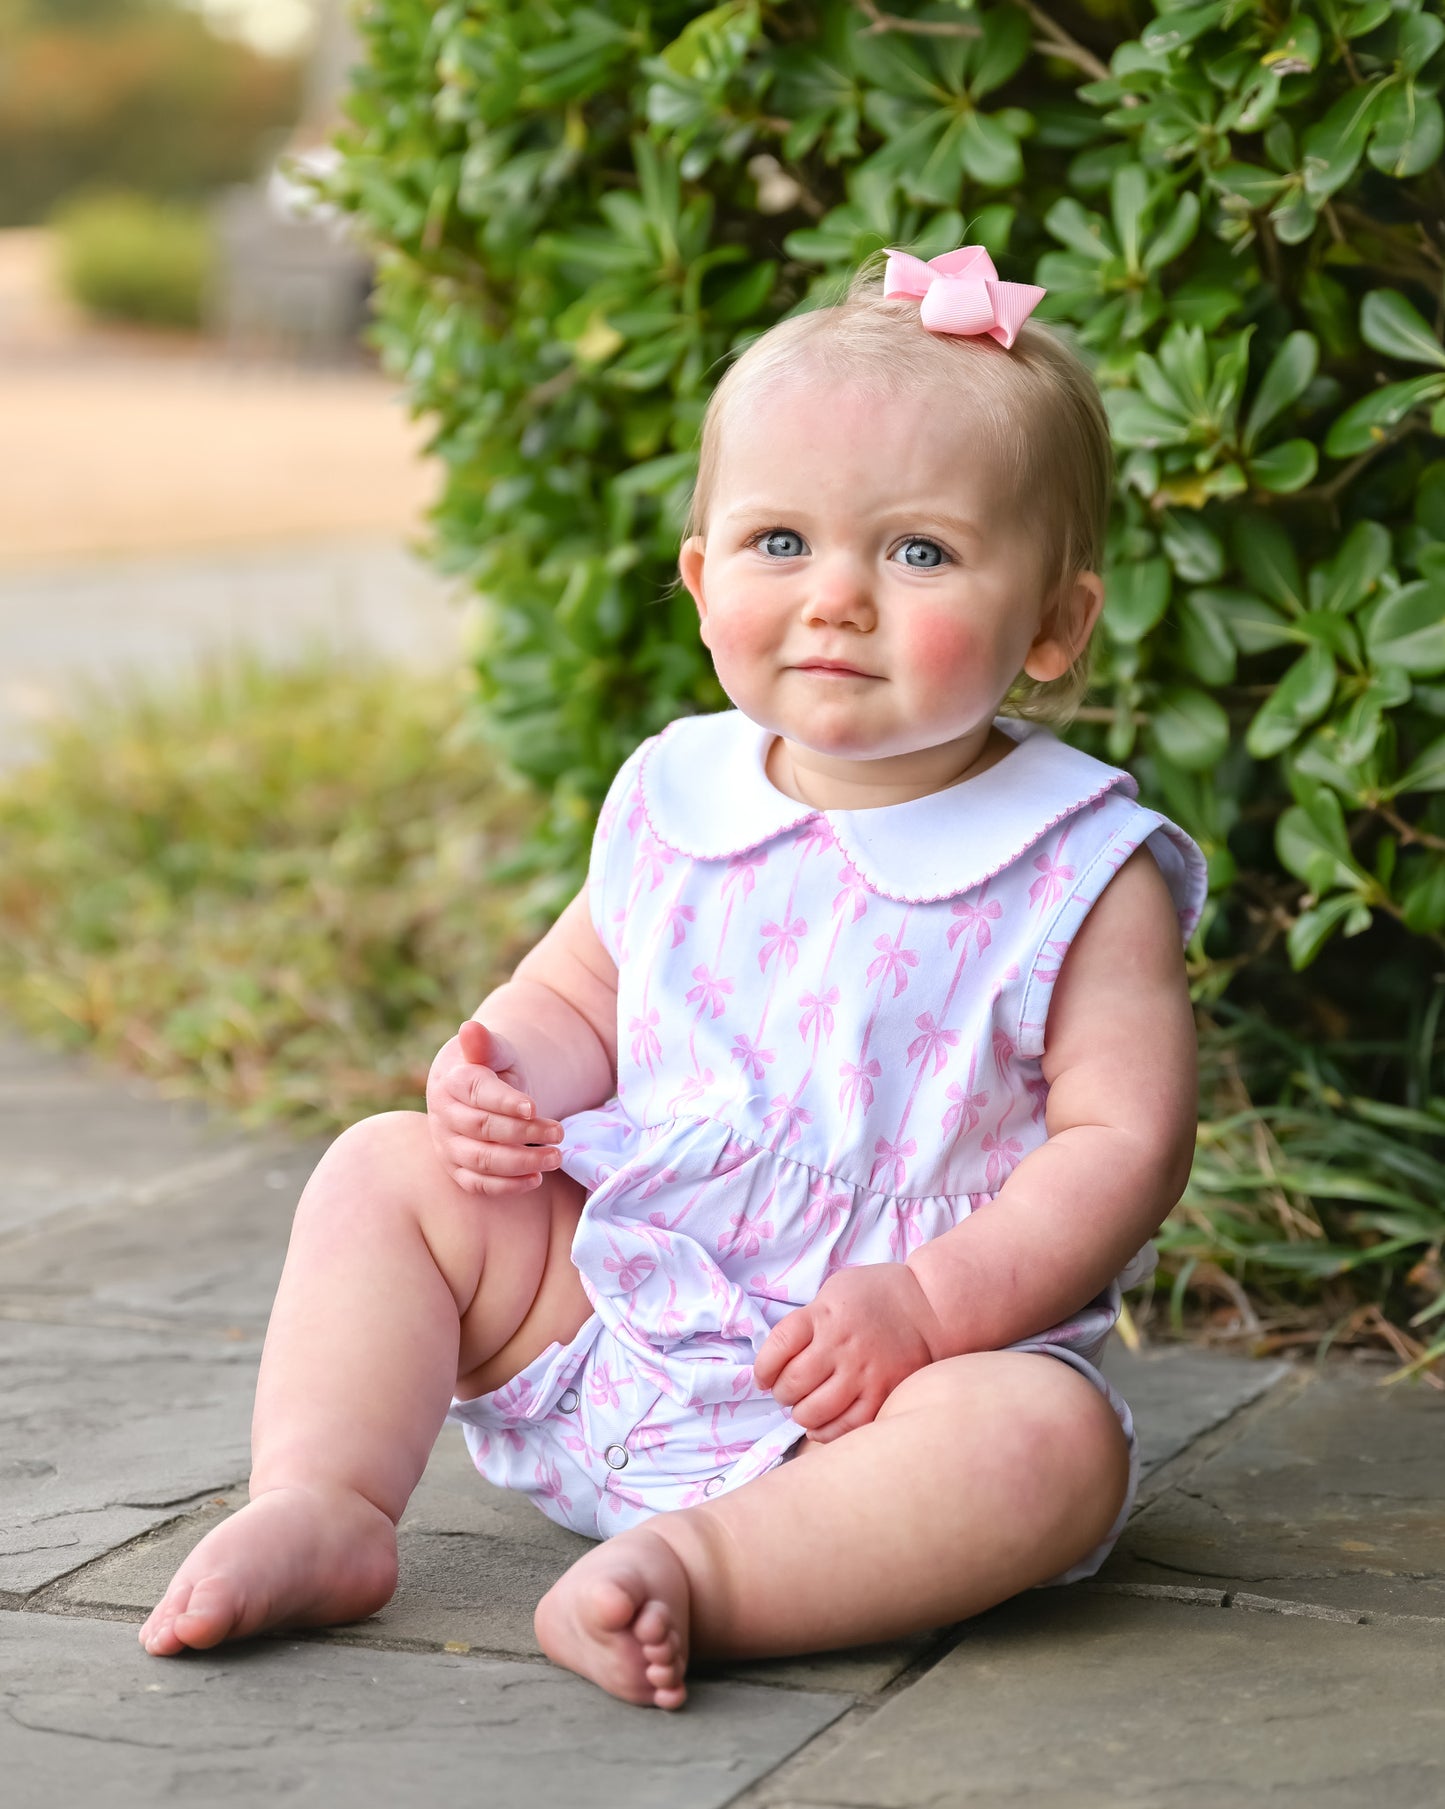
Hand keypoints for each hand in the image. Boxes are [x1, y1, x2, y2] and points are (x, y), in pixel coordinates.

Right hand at [425, 1019, 564, 1196]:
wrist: (474, 1090)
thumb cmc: (490, 1067)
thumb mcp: (496, 1051)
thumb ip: (487, 1044)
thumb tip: (470, 1028)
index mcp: (451, 1080)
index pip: (477, 1092)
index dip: (505, 1102)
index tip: (533, 1107)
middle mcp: (443, 1115)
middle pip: (482, 1128)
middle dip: (524, 1132)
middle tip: (560, 1133)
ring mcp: (447, 1145)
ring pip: (481, 1160)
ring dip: (521, 1162)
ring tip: (555, 1157)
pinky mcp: (456, 1169)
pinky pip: (478, 1184)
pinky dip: (507, 1186)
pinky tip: (536, 1178)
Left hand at [753, 1263, 943, 1442]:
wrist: (929, 1305)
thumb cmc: (876, 1295)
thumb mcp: (834, 1291)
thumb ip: (809, 1319)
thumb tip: (780, 1356)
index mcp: (823, 1314)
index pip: (778, 1345)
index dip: (763, 1368)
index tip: (764, 1376)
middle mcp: (841, 1344)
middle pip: (793, 1382)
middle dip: (781, 1393)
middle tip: (787, 1392)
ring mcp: (863, 1372)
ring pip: (814, 1410)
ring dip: (801, 1414)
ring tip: (804, 1408)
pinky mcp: (883, 1393)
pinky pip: (847, 1426)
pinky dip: (826, 1432)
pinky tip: (821, 1425)